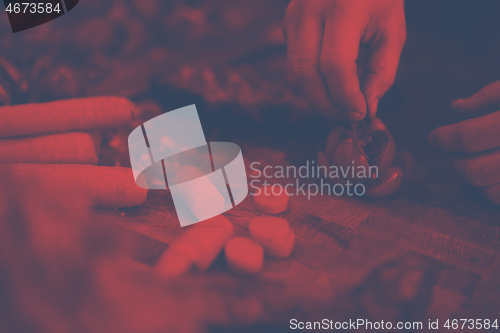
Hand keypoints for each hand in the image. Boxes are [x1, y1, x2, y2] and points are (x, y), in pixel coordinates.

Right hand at [282, 0, 405, 120]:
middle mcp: (310, 10)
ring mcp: (294, 16)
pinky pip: (294, 65)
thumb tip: (364, 110)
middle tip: (349, 114)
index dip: (346, 96)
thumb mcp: (392, 32)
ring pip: (295, 74)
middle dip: (328, 104)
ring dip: (318, 98)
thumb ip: (381, 74)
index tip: (360, 113)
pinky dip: (312, 83)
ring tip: (341, 102)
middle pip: (307, 74)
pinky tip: (331, 84)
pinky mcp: (287, 24)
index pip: (335, 65)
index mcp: (343, 7)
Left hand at [429, 81, 499, 203]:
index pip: (469, 137)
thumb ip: (488, 97)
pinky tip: (493, 175)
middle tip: (458, 153)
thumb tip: (456, 108)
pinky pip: (499, 199)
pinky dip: (490, 190)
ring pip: (488, 191)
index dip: (446, 139)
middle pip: (474, 171)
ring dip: (475, 179)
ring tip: (479, 162)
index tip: (435, 137)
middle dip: (458, 163)